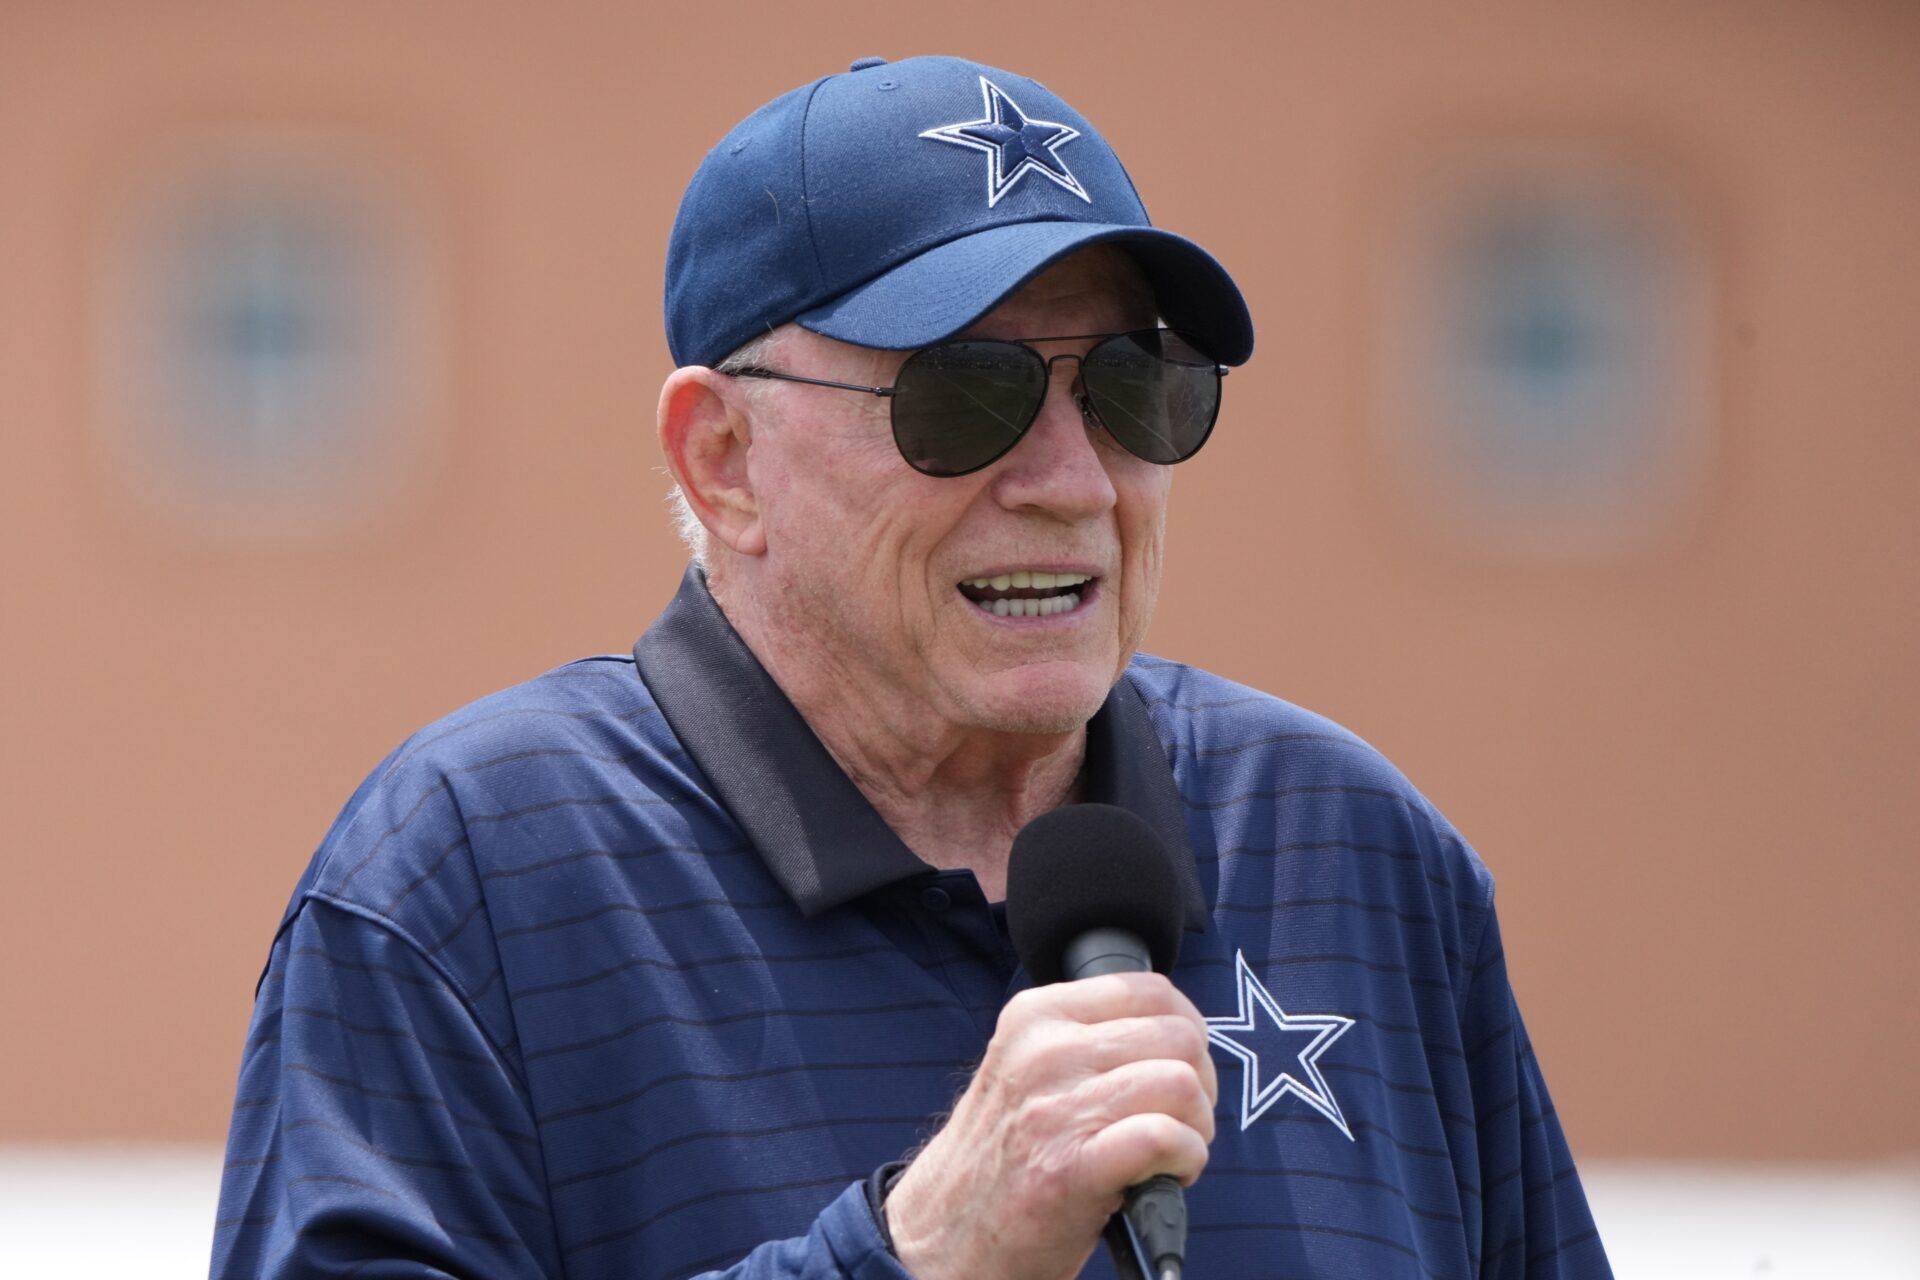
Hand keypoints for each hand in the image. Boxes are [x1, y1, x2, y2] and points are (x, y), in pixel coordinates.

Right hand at [883, 972, 1217, 1279]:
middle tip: (1178, 1122)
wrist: (945, 1236)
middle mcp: (1044, 1051)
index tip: (1177, 1070)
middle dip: (1199, 1085)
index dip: (1187, 1032)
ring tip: (1168, 1152)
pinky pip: (1165, 1136)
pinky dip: (1185, 1160)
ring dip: (1196, 1126)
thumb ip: (1090, 1038)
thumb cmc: (1005, 1156)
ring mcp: (1055, 1108)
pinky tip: (1163, 1177)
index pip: (1151, 990)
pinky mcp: (1071, 1169)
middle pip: (1179, 1037)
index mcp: (1035, 1015)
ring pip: (1181, 1083)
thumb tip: (1181, 1030)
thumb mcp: (1030, 1068)